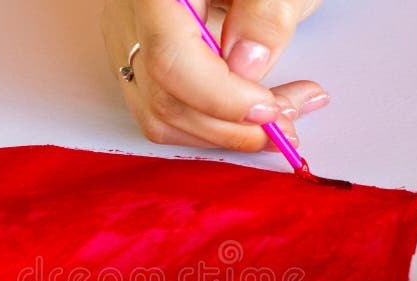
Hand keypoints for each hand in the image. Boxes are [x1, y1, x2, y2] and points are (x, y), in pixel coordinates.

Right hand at [101, 0, 328, 151]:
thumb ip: (265, 11)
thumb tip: (246, 64)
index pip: (170, 59)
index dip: (221, 98)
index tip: (269, 109)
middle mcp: (131, 15)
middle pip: (164, 98)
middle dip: (232, 126)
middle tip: (287, 121)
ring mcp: (129, 39)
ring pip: (160, 115)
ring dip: (224, 132)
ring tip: (279, 114)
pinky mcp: (140, 57)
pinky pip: (164, 110)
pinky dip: (210, 123)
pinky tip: (249, 111)